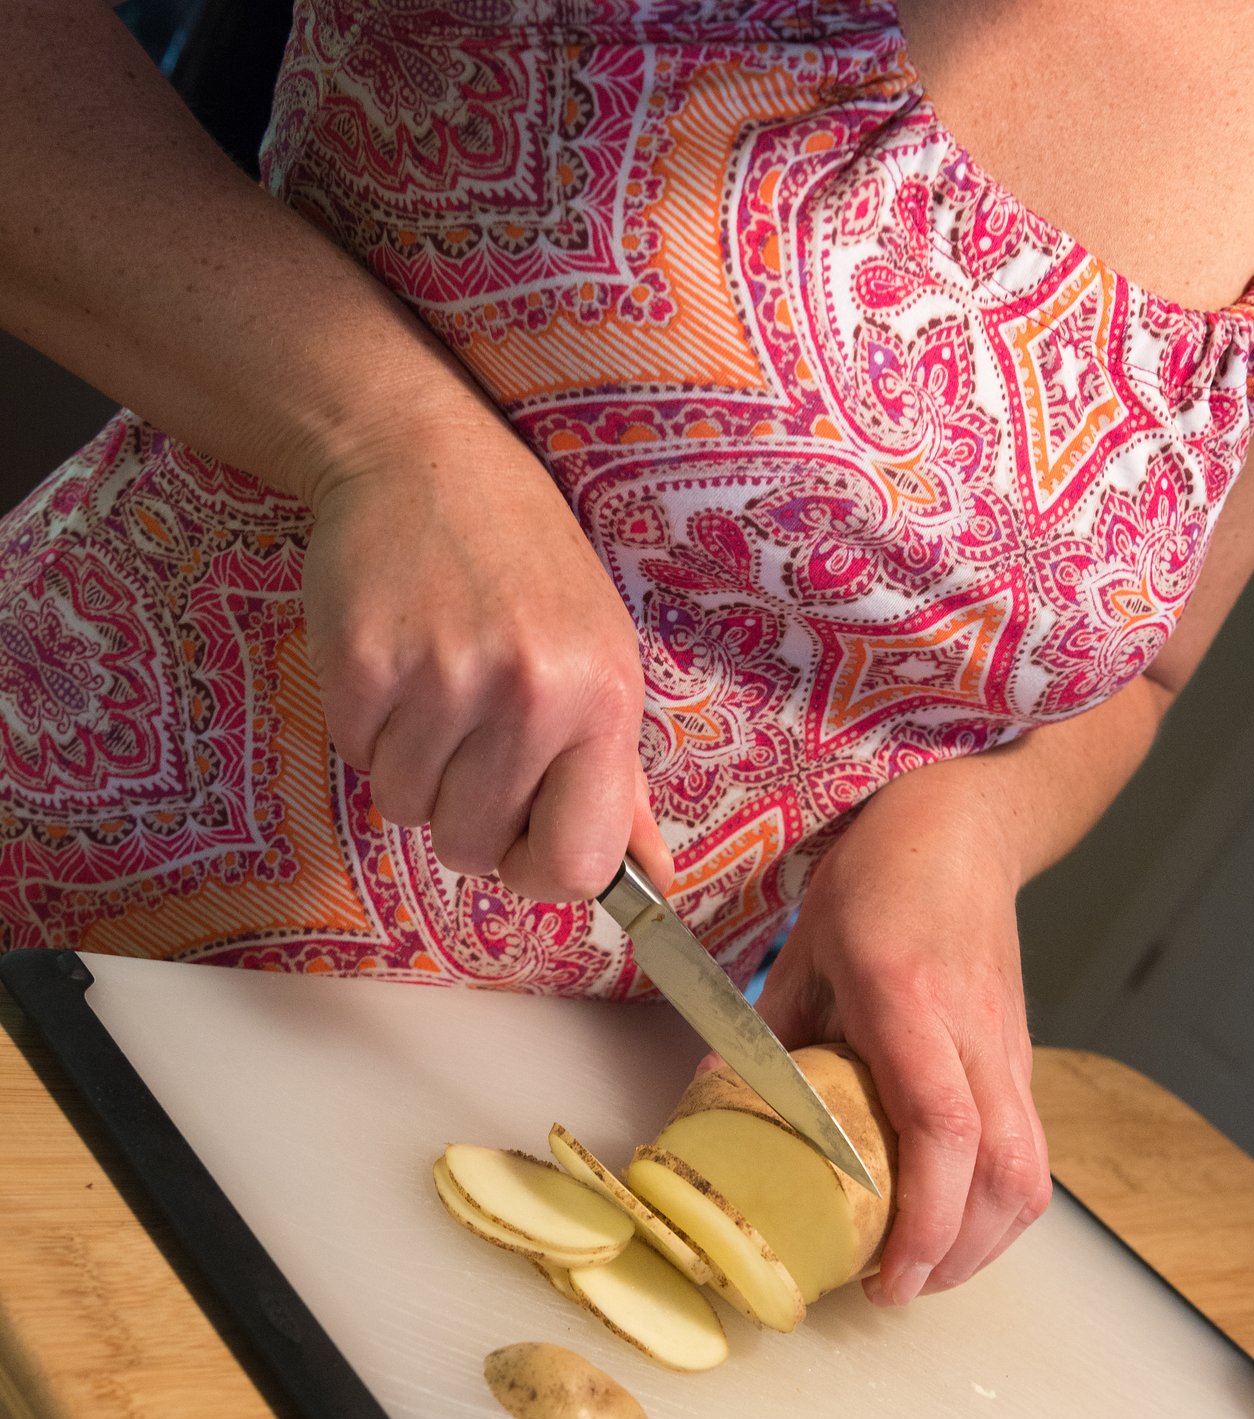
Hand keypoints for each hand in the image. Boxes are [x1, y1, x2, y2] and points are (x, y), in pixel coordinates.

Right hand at [300, 397, 671, 901]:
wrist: (423, 458)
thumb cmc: (526, 567)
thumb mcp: (600, 658)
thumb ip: (618, 777)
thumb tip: (651, 881)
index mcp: (604, 701)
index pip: (577, 865)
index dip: (539, 871)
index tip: (523, 838)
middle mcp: (531, 693)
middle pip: (474, 849)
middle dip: (463, 814)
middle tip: (469, 738)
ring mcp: (442, 679)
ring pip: (406, 810)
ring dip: (411, 768)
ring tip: (434, 688)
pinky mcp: (364, 664)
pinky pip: (357, 758)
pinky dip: (368, 729)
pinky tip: (395, 665)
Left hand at [753, 770, 1051, 1303]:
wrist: (967, 827)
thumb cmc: (881, 880)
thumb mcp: (805, 949)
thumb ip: (773, 1036)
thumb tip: (729, 1110)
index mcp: (909, 1001)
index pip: (943, 1129)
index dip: (925, 1218)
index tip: (891, 1275)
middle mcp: (973, 1034)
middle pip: (1003, 1173)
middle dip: (957, 1255)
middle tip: (896, 1292)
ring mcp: (1009, 1047)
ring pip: (1030, 1172)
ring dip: (984, 1242)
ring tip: (924, 1271)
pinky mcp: (1022, 1057)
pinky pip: (1029, 1150)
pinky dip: (997, 1204)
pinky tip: (953, 1222)